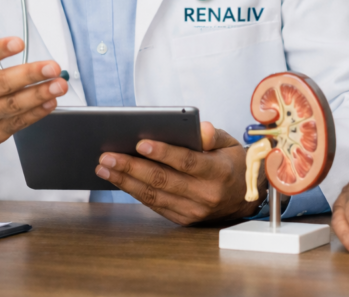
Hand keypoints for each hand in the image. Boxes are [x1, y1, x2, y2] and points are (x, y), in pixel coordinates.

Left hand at [95, 121, 261, 224]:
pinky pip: (155, 205)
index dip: (163, 153)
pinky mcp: (183, 219)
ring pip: (154, 195)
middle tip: (107, 156)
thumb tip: (199, 129)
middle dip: (132, 167)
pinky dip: (134, 192)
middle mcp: (205, 195)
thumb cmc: (232, 163)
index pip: (187, 162)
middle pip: (163, 180)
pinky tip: (119, 180)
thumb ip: (212, 135)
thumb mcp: (229, 143)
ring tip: (104, 167)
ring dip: (125, 181)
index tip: (140, 143)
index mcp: (218, 172)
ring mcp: (193, 210)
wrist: (244, 198)